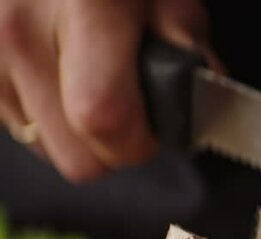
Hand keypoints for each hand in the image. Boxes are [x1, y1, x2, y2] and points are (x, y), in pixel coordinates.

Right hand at [0, 0, 218, 182]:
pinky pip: (16, 123)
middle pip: (74, 155)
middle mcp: (20, 30)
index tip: (156, 131)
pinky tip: (61, 69)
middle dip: (113, 145)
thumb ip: (187, 48)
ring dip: (75, 128)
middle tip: (131, 102)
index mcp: (87, 7)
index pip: (104, 117)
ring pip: (44, 146)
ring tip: (92, 72)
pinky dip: (45, 110)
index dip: (140, 141)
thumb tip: (196, 109)